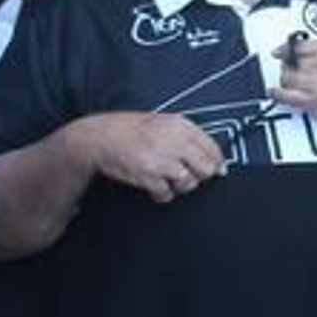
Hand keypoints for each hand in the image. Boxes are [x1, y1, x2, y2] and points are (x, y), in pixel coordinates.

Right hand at [69, 111, 225, 202]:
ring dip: (180, 185)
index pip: (213, 148)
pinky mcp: (148, 175)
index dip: (217, 162)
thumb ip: (190, 138)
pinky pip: (167, 193)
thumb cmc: (131, 129)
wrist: (98, 136)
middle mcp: (174, 140)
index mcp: (180, 125)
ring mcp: (161, 159)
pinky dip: (162, 193)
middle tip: (187, 174)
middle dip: (200, 175)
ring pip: (189, 183)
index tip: (218, 170)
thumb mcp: (164, 123)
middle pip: (206, 168)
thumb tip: (218, 162)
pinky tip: (154, 185)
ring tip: (167, 178)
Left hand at [269, 36, 316, 124]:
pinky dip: (278, 93)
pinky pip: (286, 96)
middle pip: (292, 60)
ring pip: (287, 76)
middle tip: (293, 68)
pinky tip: (275, 92)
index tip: (284, 49)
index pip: (301, 45)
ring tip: (293, 81)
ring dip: (287, 78)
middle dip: (290, 64)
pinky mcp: (313, 102)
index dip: (289, 47)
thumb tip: (301, 51)